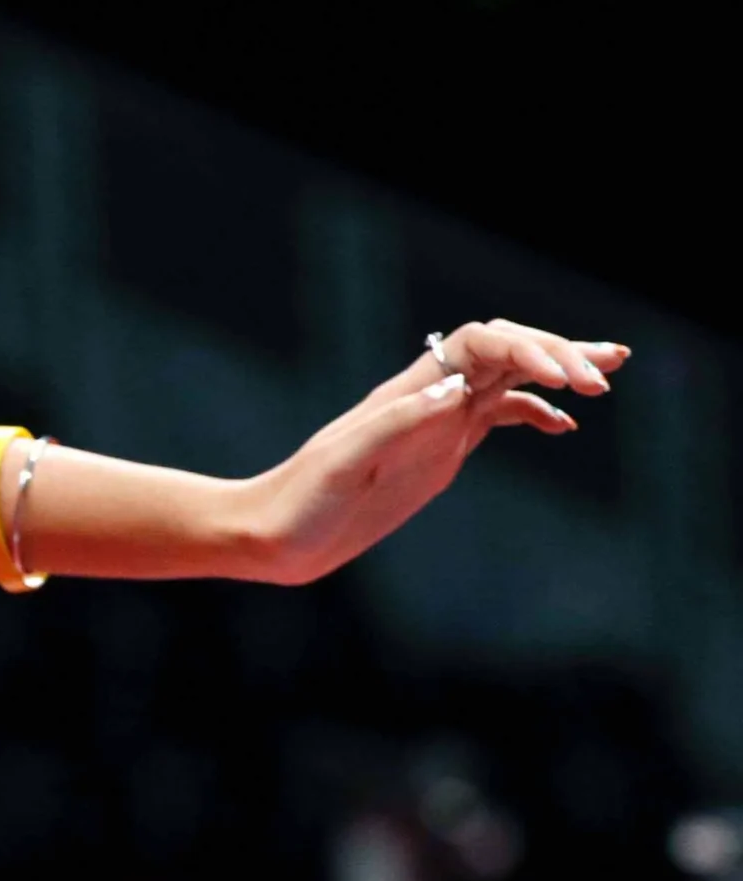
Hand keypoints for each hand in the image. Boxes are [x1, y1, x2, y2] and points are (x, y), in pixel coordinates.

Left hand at [247, 319, 627, 584]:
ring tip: (606, 377)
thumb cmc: (299, 501)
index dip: (526, 348)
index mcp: (408, 393)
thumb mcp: (344, 463)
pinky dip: (533, 413)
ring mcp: (437, 425)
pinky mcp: (439, 454)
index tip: (563, 376)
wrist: (274, 535)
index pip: (480, 344)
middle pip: (504, 353)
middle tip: (607, 371)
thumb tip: (457, 387)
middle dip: (557, 352)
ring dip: (556, 373)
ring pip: (508, 381)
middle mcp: (427, 399)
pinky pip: (495, 419)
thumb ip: (398, 424)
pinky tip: (564, 426)